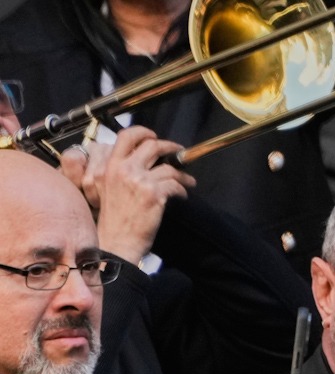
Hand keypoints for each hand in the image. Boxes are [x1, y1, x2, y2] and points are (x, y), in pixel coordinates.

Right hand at [60, 127, 193, 263]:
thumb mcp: (107, 188)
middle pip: (152, 145)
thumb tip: (143, 161)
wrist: (116, 241)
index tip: (154, 137)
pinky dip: (183, 190)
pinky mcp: (154, 194)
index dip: (144, 132)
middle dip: (170, 147)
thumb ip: (121, 171)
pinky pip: (176, 185)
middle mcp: (123, 169)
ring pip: (169, 167)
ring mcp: (139, 181)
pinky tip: (182, 196)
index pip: (127, 136)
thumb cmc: (113, 219)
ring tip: (188, 181)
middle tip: (179, 153)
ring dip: (183, 174)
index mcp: (110, 166)